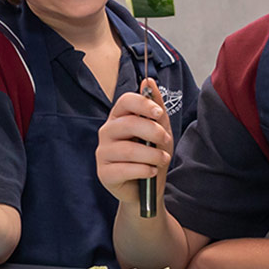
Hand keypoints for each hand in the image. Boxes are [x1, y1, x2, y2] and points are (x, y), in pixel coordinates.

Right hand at [95, 78, 172, 205]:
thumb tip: (149, 81)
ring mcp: (103, 153)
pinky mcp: (104, 173)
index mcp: (119, 118)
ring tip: (163, 160)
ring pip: (128, 149)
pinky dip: (143, 170)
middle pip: (127, 124)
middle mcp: (107, 132)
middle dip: (153, 132)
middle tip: (166, 140)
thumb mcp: (160, 131)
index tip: (158, 112)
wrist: (147, 187)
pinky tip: (151, 172)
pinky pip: (124, 169)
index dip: (142, 104)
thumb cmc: (151, 156)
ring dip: (152, 155)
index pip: (125, 101)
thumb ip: (156, 108)